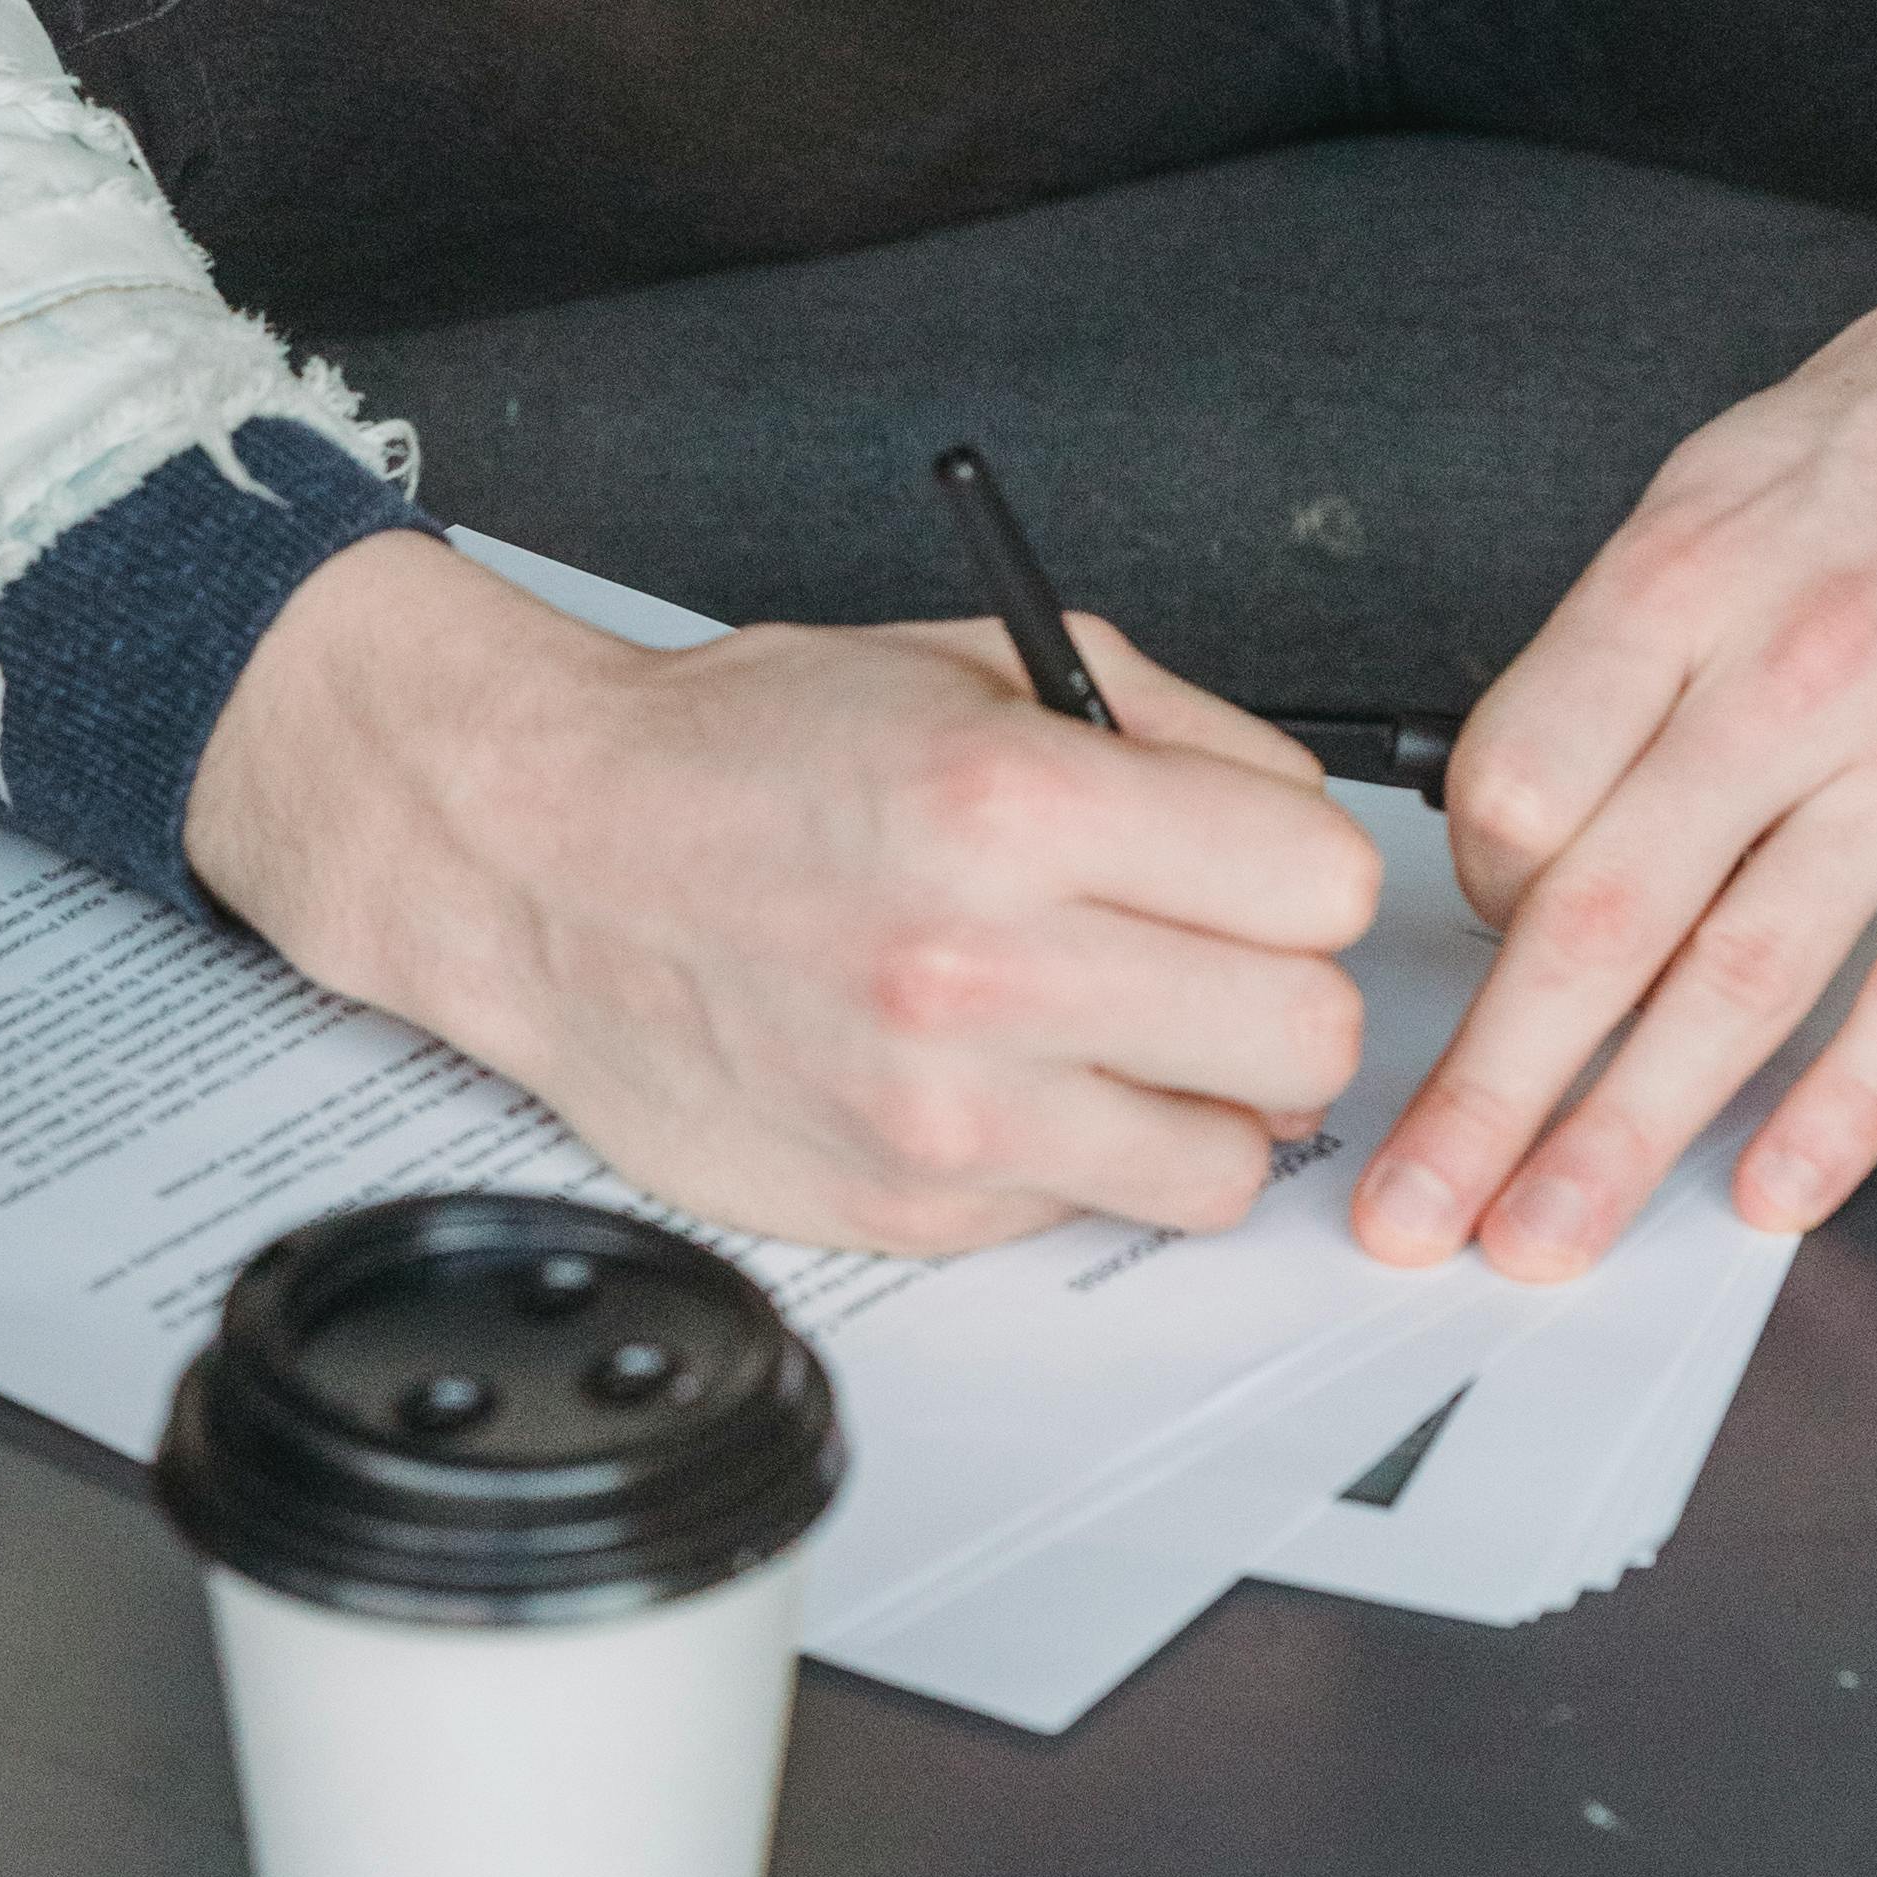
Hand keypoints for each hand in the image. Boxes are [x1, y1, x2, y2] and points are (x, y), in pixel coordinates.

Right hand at [187, 541, 1382, 1256]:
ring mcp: (948, 1113)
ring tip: (1117, 1030)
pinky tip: (1008, 1076)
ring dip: (1199, 1099)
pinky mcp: (911, 1210)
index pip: (1323, 884)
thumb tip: (1301, 820)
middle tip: (1206, 957)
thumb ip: (1174, 732)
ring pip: (1229, 1164)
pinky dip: (1081, 1154)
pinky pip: (1096, 1211)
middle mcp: (986, 970)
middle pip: (1309, 1037)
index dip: (1300, 871)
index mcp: (1017, 806)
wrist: (552, 860)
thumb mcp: (976, 665)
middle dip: (1277, 989)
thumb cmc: (747, 755)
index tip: (1254, 869)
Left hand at [1354, 1, 1876, 1279]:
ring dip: (1628, 1132)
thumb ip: (1614, 658)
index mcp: (1682, 578)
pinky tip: (1768, 1193)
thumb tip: (1519, 835)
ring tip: (1545, 1239)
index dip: (1463, 909)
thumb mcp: (1710, 491)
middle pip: (1600, 912)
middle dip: (1491, 1089)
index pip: (1513, 786)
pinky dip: (1844, 1108)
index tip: (1452, 979)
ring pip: (1745, 978)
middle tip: (1414, 1211)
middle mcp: (1795, 667)